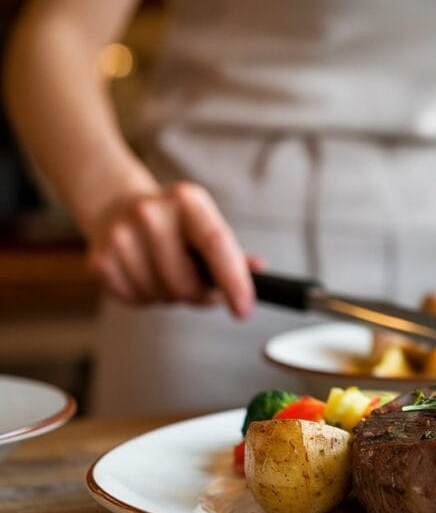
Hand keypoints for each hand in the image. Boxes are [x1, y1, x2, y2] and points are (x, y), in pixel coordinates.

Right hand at [83, 182, 255, 317]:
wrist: (115, 204)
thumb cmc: (174, 222)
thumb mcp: (205, 224)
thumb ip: (232, 252)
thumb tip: (259, 270)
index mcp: (187, 201)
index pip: (216, 245)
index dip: (234, 282)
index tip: (243, 310)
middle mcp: (151, 213)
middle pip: (187, 284)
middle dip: (198, 294)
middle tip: (195, 281)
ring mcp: (121, 236)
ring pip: (162, 296)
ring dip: (171, 295)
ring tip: (164, 270)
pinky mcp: (100, 261)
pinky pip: (137, 300)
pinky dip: (146, 297)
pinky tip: (143, 273)